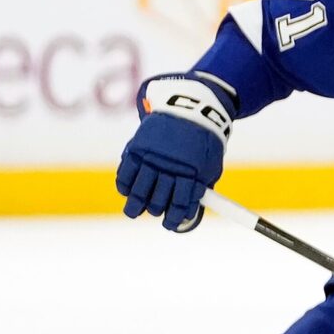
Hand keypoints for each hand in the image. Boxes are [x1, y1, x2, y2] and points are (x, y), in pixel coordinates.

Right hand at [116, 74, 231, 231]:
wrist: (190, 109)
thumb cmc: (203, 142)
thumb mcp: (210, 164)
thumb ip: (200, 187)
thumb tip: (190, 211)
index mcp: (192, 173)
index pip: (181, 203)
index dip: (174, 217)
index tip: (170, 224)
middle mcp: (171, 167)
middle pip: (158, 198)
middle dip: (155, 209)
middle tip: (154, 211)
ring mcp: (152, 157)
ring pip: (139, 188)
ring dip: (135, 204)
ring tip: (133, 211)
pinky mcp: (138, 147)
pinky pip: (126, 171)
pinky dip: (123, 184)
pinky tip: (125, 190)